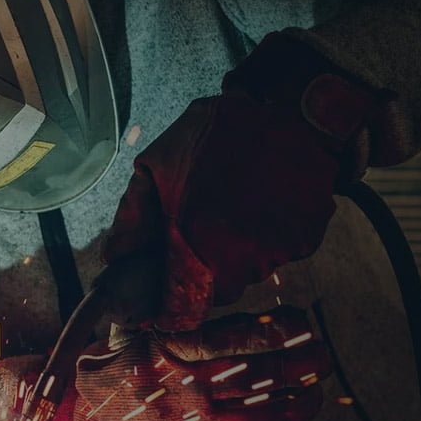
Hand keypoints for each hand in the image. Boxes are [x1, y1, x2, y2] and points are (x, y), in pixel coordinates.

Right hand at [57, 309, 331, 420]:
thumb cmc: (122, 364)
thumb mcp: (136, 325)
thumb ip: (173, 307)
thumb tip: (211, 273)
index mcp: (175, 354)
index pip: (241, 338)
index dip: (281, 328)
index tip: (301, 319)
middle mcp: (192, 394)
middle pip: (267, 377)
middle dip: (306, 363)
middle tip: (323, 352)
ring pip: (275, 413)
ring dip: (306, 398)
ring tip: (315, 384)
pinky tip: (296, 417)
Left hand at [102, 36, 380, 330]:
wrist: (291, 111)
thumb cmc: (216, 135)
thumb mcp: (157, 164)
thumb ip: (133, 217)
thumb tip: (115, 258)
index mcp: (193, 240)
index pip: (180, 307)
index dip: (170, 308)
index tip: (165, 301)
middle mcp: (236, 256)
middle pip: (216, 293)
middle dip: (204, 273)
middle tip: (203, 233)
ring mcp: (275, 251)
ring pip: (249, 273)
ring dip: (239, 253)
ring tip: (236, 206)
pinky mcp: (306, 240)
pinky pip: (281, 255)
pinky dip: (271, 238)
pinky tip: (264, 203)